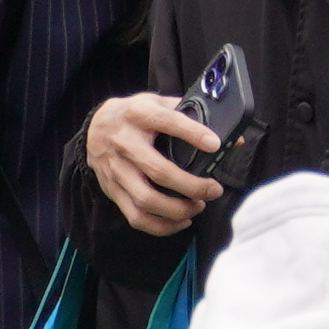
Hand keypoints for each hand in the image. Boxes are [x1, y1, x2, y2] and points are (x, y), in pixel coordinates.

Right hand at [87, 87, 222, 232]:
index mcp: (139, 114)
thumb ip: (191, 114)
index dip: (192, 133)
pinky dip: (161, 226)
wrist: (95, 127)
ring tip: (198, 206)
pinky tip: (181, 221)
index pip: (167, 121)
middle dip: (191, 185)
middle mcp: (124, 142)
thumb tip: (233, 137)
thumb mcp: (158, 102)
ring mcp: (116, 169)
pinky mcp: (112, 190)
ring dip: (177, 209)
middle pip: (158, 170)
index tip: (215, 144)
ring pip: (146, 199)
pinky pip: (136, 216)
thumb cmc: (136, 115)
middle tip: (214, 189)